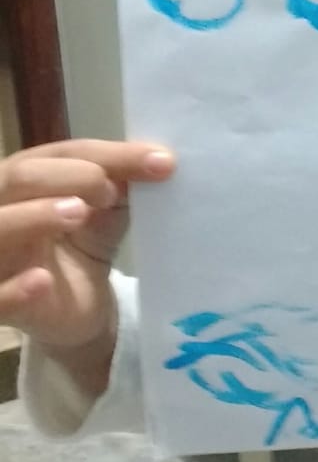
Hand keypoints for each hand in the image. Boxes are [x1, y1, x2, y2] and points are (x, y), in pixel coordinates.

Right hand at [0, 139, 173, 351]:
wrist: (77, 307)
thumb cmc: (82, 242)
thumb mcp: (106, 206)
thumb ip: (123, 180)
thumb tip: (160, 160)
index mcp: (24, 176)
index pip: (59, 154)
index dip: (107, 155)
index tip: (159, 162)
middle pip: (19, 178)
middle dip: (68, 176)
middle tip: (110, 192)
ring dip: (36, 216)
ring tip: (77, 214)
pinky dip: (14, 288)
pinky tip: (42, 280)